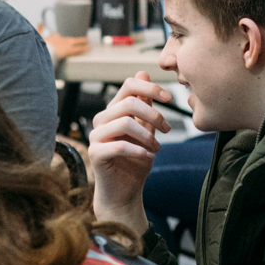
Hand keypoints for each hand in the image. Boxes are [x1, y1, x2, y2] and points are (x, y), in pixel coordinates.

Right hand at [85, 71, 172, 236]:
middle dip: (154, 114)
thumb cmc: (135, 162)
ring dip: (147, 135)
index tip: (170, 99)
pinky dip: (139, 150)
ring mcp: (96, 137)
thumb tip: (143, 72)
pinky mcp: (95, 154)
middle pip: (128, 103)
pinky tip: (149, 156)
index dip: (150, 87)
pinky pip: (119, 145)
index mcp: (114, 112)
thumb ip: (145, 106)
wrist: (124, 192)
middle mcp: (101, 121)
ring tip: (157, 147)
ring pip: (124, 122)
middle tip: (167, 129)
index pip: (128, 85)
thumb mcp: (146, 130)